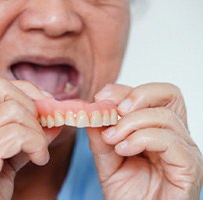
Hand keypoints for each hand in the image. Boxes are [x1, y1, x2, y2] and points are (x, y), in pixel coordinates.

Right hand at [0, 78, 59, 199]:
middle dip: (32, 107)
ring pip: (14, 111)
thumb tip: (53, 117)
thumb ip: (26, 134)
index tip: (47, 106)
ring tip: (39, 152)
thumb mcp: (8, 156)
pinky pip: (17, 134)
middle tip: (41, 131)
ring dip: (37, 132)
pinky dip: (36, 145)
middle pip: (2, 89)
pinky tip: (38, 160)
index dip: (26, 91)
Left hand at [87, 83, 202, 199]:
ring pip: (164, 116)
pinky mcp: (189, 166)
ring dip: (131, 123)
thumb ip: (100, 137)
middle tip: (114, 110)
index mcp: (157, 129)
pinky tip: (124, 149)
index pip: (151, 95)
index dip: (124, 90)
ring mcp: (184, 150)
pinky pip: (169, 140)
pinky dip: (141, 139)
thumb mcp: (107, 161)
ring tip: (113, 139)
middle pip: (169, 94)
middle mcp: (174, 135)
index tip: (100, 98)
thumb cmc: (128, 195)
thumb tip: (92, 111)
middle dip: (137, 95)